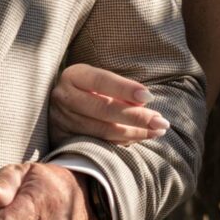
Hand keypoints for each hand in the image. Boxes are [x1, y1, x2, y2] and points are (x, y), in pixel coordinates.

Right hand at [50, 65, 167, 147]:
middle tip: (161, 122)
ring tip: (157, 131)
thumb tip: (144, 103)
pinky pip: (99, 143)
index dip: (125, 89)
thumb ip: (119, 89)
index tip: (149, 97)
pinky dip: (122, 141)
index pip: (101, 81)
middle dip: (136, 117)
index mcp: (74, 75)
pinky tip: (140, 138)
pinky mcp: (64, 138)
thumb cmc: (87, 88)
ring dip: (134, 133)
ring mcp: (62, 120)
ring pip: (102, 130)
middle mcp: (64, 97)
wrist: (59, 105)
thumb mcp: (98, 81)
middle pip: (103, 109)